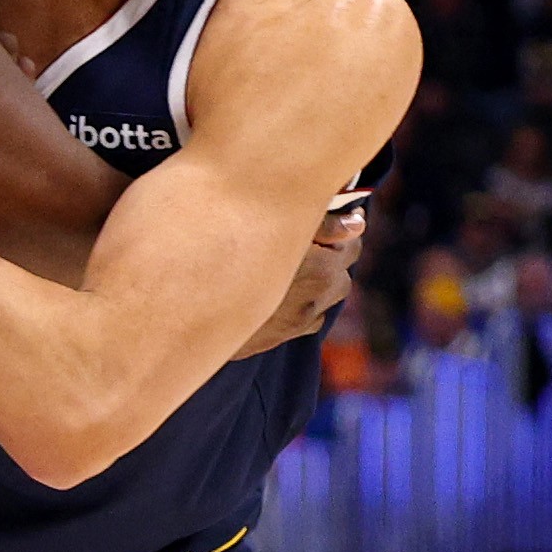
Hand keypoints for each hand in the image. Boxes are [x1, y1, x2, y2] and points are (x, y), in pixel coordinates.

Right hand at [243, 206, 369, 353]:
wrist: (193, 307)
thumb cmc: (234, 258)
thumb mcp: (277, 229)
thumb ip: (323, 225)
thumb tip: (358, 224)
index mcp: (322, 267)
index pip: (352, 243)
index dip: (346, 226)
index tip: (341, 217)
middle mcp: (318, 295)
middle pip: (342, 273)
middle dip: (333, 256)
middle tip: (310, 242)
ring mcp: (302, 318)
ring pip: (328, 296)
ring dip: (320, 282)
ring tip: (295, 269)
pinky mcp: (284, 335)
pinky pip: (310, 317)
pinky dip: (304, 304)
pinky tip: (283, 294)